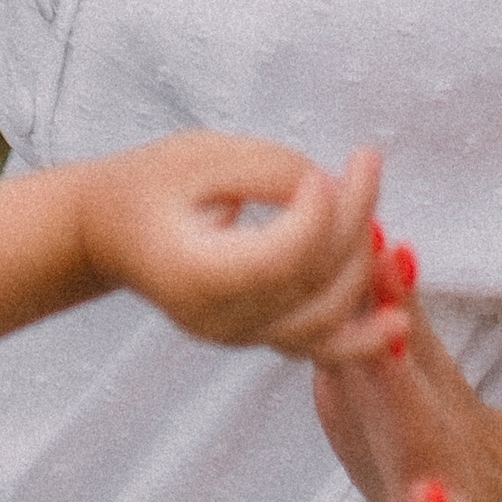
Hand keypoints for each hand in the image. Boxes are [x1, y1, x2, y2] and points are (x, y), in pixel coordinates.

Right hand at [78, 135, 396, 361]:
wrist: (103, 231)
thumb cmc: (148, 182)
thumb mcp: (200, 157)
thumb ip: (267, 170)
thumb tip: (330, 188)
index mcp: (197, 274)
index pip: (284, 256)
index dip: (319, 211)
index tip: (330, 166)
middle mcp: (220, 320)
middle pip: (313, 287)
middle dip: (356, 225)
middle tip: (368, 162)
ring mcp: (236, 336)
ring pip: (323, 323)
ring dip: (364, 271)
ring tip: (383, 214)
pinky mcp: (252, 335)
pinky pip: (314, 344)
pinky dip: (359, 334)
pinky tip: (398, 318)